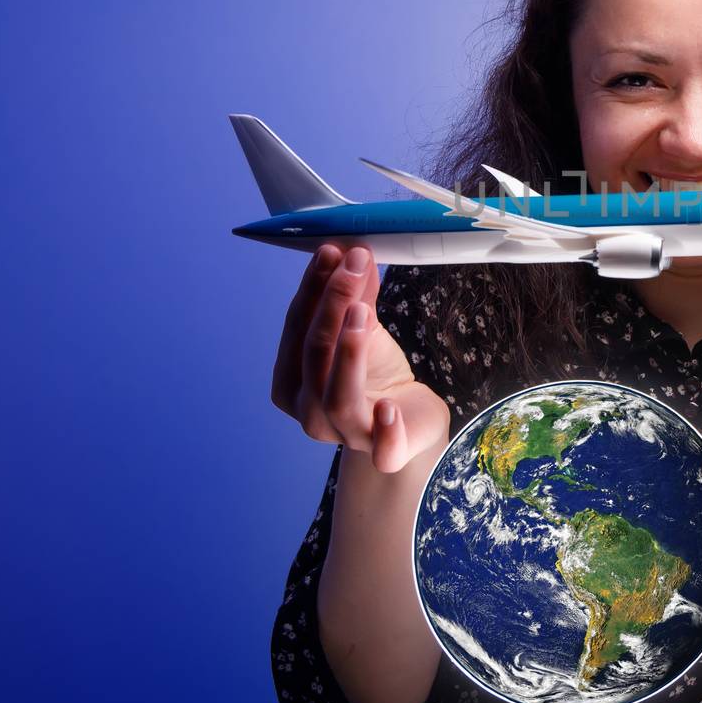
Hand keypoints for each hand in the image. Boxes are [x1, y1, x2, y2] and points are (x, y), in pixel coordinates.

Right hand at [272, 243, 449, 472]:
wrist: (409, 420)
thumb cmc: (375, 376)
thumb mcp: (363, 331)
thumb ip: (357, 297)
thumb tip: (354, 251)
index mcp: (292, 382)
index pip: (296, 328)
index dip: (313, 289)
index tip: (330, 250)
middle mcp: (309, 411)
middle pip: (314, 355)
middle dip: (331, 305)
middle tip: (352, 265)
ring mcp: (345, 435)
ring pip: (336, 397)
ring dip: (347, 352)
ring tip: (360, 311)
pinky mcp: (386, 452)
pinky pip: (382, 450)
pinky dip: (385, 430)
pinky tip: (389, 406)